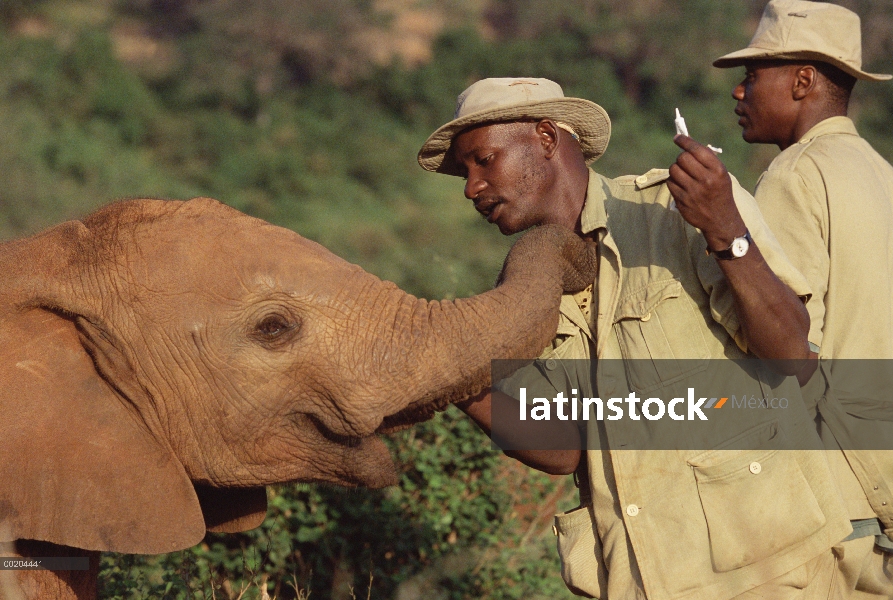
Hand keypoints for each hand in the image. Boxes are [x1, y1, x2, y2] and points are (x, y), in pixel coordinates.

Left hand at [667, 135, 746, 250]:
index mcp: (717, 170)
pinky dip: (673, 181)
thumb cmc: (719, 192)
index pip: (697, 150)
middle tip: (685, 163)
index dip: (684, 141)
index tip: (677, 138)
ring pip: (674, 170)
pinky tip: (681, 185)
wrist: (721, 219)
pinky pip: (670, 183)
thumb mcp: (720, 174)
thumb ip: (706, 160)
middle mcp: (706, 180)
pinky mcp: (683, 201)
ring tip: (683, 175)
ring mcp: (693, 192)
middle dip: (681, 158)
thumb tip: (687, 143)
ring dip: (676, 170)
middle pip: (682, 158)